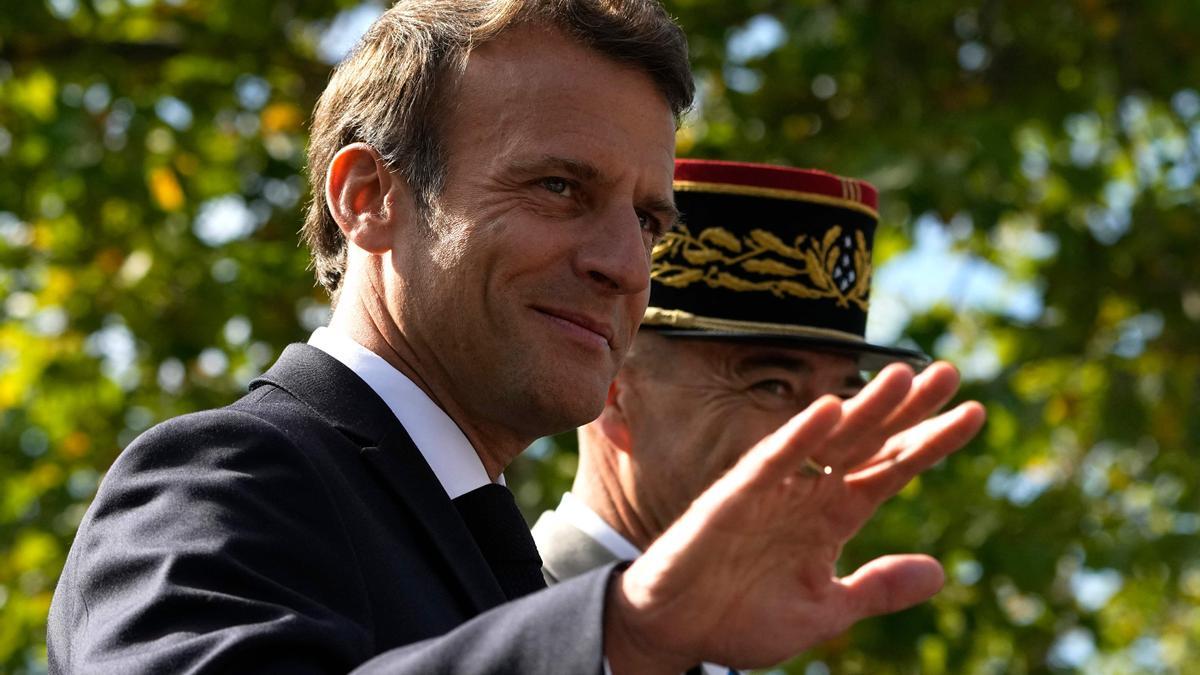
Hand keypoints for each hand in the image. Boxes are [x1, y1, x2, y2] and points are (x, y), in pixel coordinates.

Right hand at [603, 362, 985, 672]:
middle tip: (951, 372)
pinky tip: (829, 408)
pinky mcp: (733, 497)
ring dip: (865, 409)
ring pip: (827, 441)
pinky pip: (772, 461)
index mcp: (831, 518)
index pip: (889, 470)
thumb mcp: (824, 611)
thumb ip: (876, 588)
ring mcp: (772, 491)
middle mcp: (807, 494)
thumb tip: (942, 571)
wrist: (677, 632)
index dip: (930, 443)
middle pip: (867, 442)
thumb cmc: (743, 618)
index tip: (976, 413)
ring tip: (905, 375)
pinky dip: (799, 435)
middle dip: (907, 408)